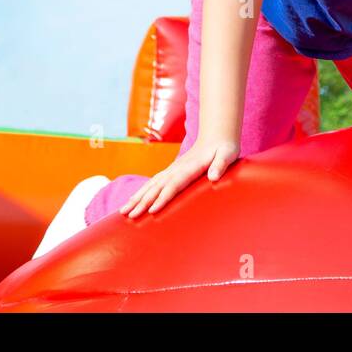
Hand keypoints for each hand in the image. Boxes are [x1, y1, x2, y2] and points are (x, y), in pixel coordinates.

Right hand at [119, 137, 240, 218]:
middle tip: (129, 215)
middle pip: (156, 187)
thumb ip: (221, 164)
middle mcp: (176, 168)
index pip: (174, 185)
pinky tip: (133, 201)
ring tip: (123, 211)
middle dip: (142, 201)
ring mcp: (172, 169)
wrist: (216, 136)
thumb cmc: (224, 148)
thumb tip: (214, 176)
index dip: (163, 197)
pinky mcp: (171, 171)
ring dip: (137, 198)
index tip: (152, 210)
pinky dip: (142, 192)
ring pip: (151, 185)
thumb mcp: (228, 154)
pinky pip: (153, 183)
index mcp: (189, 167)